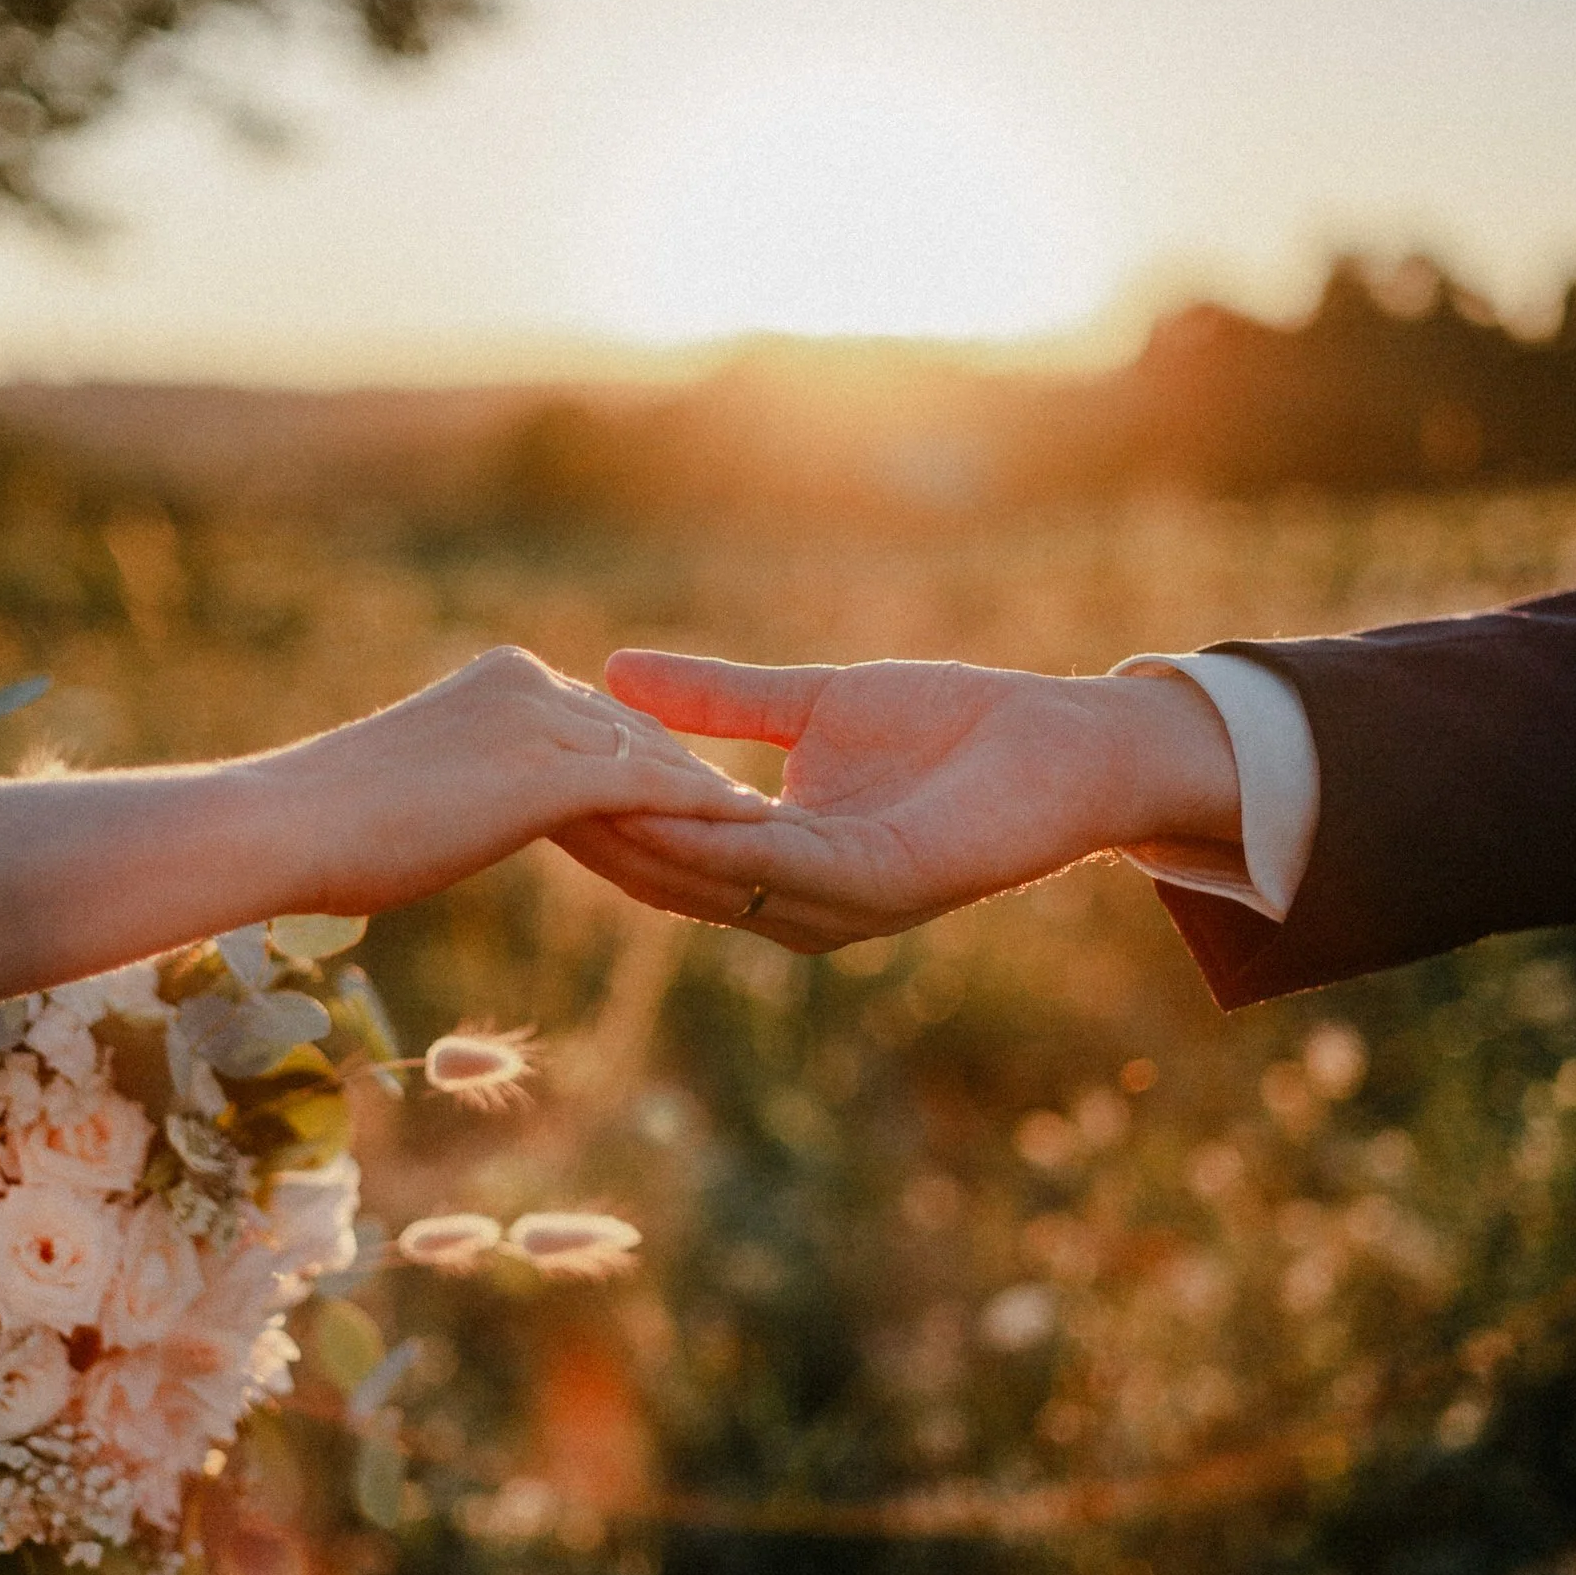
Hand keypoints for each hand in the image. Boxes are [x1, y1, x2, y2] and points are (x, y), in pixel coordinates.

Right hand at [271, 646, 774, 915]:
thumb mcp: (416, 780)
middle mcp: (529, 685)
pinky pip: (652, 790)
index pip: (595, 716)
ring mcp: (542, 724)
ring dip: (709, 793)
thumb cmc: (329, 823)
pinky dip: (705, 809)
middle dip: (689, 772)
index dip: (644, 755)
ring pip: (651, 757)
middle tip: (749, 811)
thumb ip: (467, 777)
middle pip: (635, 731)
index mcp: (500, 680)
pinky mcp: (551, 773)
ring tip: (770, 825)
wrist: (289, 824)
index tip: (690, 785)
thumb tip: (472, 804)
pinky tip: (752, 830)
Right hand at [560, 651, 1238, 950]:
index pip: (664, 846)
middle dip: (595, 836)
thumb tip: (617, 671)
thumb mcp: (813, 706)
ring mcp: (841, 903)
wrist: (1066, 744)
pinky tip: (665, 803)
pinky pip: (783, 865)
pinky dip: (721, 839)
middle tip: (509, 795)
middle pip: (671, 876)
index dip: (593, 812)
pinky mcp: (883, 884)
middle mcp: (801, 902)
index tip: (517, 772)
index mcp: (781, 863)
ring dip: (641, 843)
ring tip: (563, 800)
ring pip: (715, 880)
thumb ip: (719, 701)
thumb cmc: (955, 727)